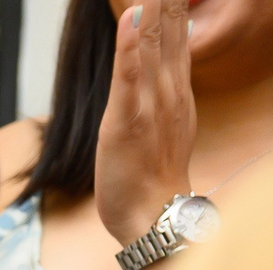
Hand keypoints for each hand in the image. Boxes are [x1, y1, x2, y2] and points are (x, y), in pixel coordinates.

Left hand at [95, 0, 197, 251]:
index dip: (174, 3)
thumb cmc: (151, 174)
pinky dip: (130, 47)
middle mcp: (168, 90)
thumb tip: (164, 68)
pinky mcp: (127, 121)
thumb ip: (163, 93)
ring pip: (154, 45)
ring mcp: (150, 104)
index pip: (177, 34)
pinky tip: (132, 18)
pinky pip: (129, 78)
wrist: (153, 214)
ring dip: (155, 7)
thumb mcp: (163, 124)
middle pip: (170, 30)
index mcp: (175, 90)